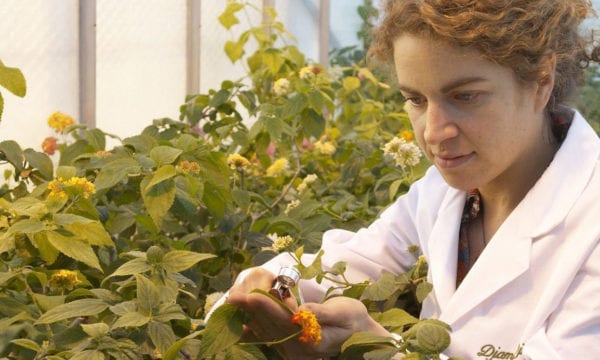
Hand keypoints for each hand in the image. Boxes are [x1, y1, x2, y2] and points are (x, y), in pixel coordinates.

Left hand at [227, 268, 390, 358]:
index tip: (250, 295)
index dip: (266, 307)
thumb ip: (321, 314)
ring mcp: (293, 349)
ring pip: (266, 330)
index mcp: (311, 341)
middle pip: (270, 326)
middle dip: (250, 309)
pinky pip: (269, 333)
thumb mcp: (344, 314)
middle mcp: (299, 348)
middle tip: (231, 296)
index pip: (283, 322)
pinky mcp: (291, 345)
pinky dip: (255, 322)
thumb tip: (301, 312)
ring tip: (234, 301)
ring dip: (249, 314)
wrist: (362, 335)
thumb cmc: (355, 321)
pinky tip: (244, 313)